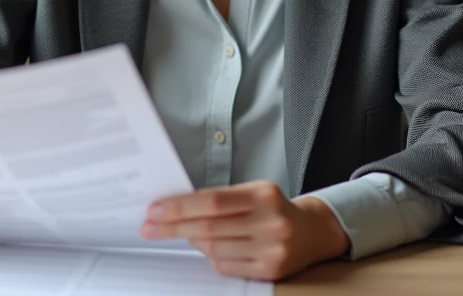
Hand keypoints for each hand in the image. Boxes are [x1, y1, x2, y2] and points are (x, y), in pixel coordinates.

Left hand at [140, 180, 348, 280]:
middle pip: (209, 226)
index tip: (155, 210)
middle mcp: (270, 222)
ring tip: (182, 233)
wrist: (312, 232)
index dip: (180, 206)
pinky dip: (210, 256)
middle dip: (173, 226)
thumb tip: (176, 207)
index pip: (212, 201)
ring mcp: (271, 249)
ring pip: (214, 248)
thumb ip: (220, 198)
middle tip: (150, 226)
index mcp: (264, 195)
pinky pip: (226, 265)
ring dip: (191, 241)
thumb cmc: (273, 208)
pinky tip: (206, 247)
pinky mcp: (270, 270)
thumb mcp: (253, 192)